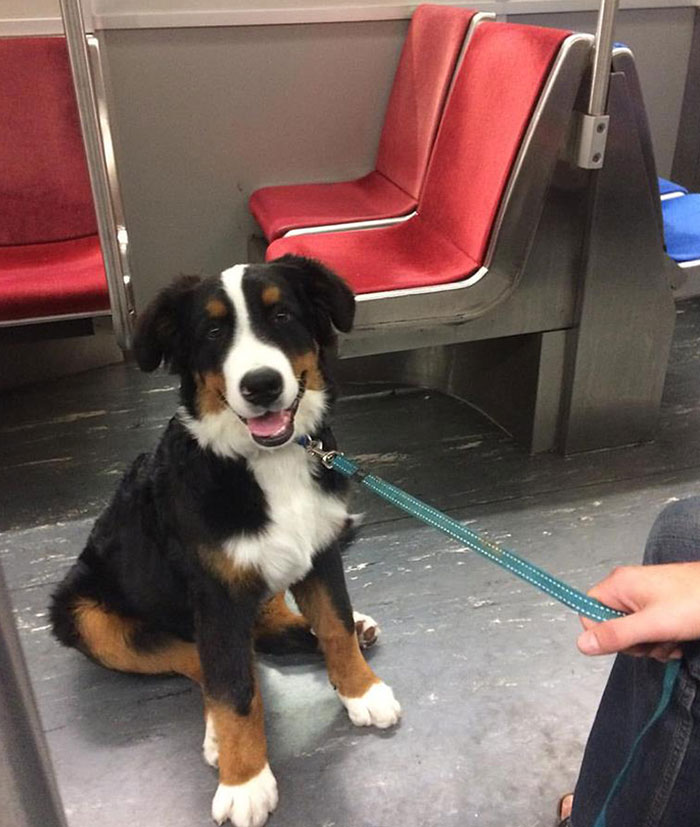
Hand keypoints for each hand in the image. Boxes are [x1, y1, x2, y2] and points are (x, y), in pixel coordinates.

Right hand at [577, 562, 699, 659]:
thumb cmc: (694, 604)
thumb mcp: (652, 625)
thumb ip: (616, 635)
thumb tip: (581, 645)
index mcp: (618, 585)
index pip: (588, 612)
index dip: (604, 633)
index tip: (629, 640)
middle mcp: (627, 587)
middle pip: (611, 624)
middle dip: (633, 642)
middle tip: (655, 641)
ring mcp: (644, 595)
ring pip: (631, 631)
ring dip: (650, 645)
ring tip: (672, 641)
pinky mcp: (660, 604)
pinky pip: (647, 628)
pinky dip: (660, 640)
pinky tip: (677, 641)